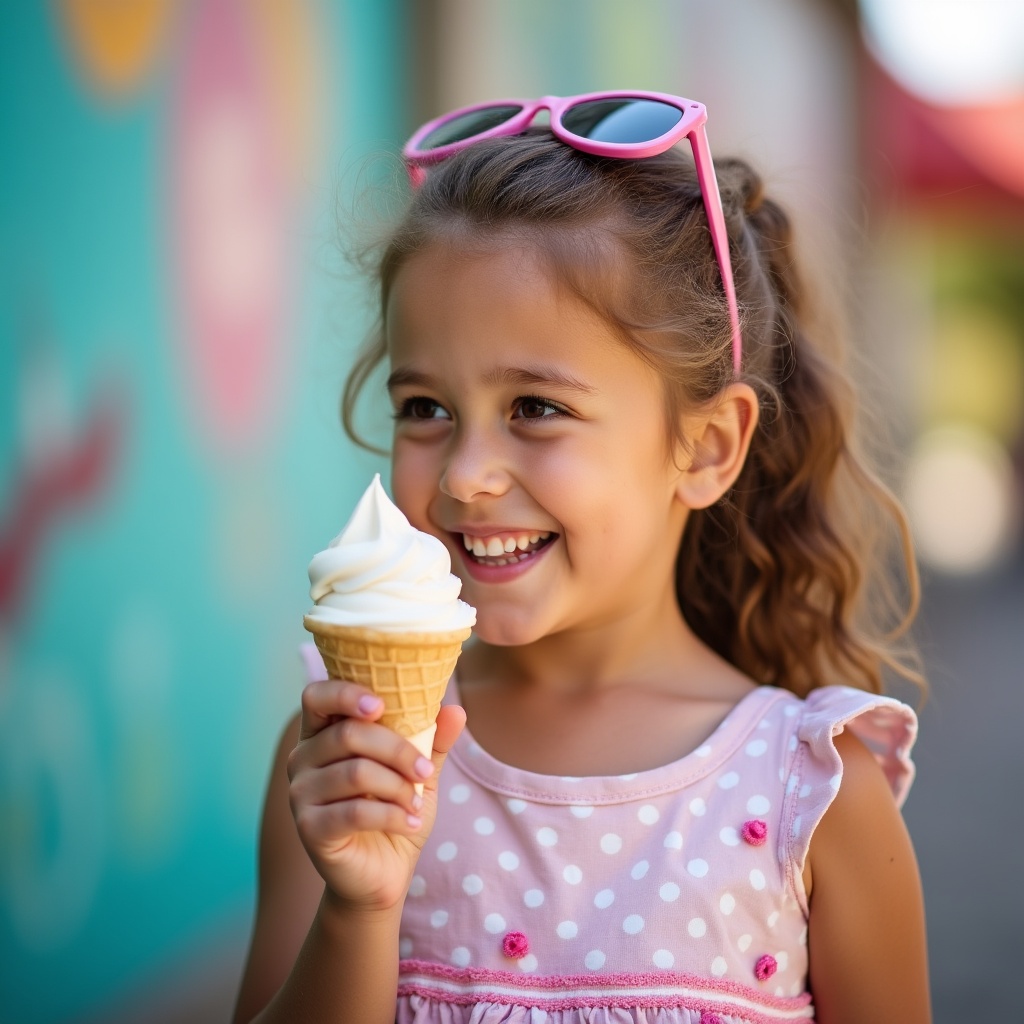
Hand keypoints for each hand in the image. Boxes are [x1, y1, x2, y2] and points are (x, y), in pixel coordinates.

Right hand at [286, 678, 465, 911]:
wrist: (382, 872)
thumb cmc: (394, 810)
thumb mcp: (418, 773)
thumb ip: (433, 741)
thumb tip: (456, 711)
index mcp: (322, 734)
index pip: (317, 697)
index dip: (346, 694)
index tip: (382, 706)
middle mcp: (302, 759)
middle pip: (348, 734)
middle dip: (398, 750)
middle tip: (424, 771)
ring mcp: (300, 794)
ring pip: (356, 772)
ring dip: (398, 787)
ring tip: (416, 803)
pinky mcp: (309, 828)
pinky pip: (355, 811)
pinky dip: (393, 815)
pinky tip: (411, 823)